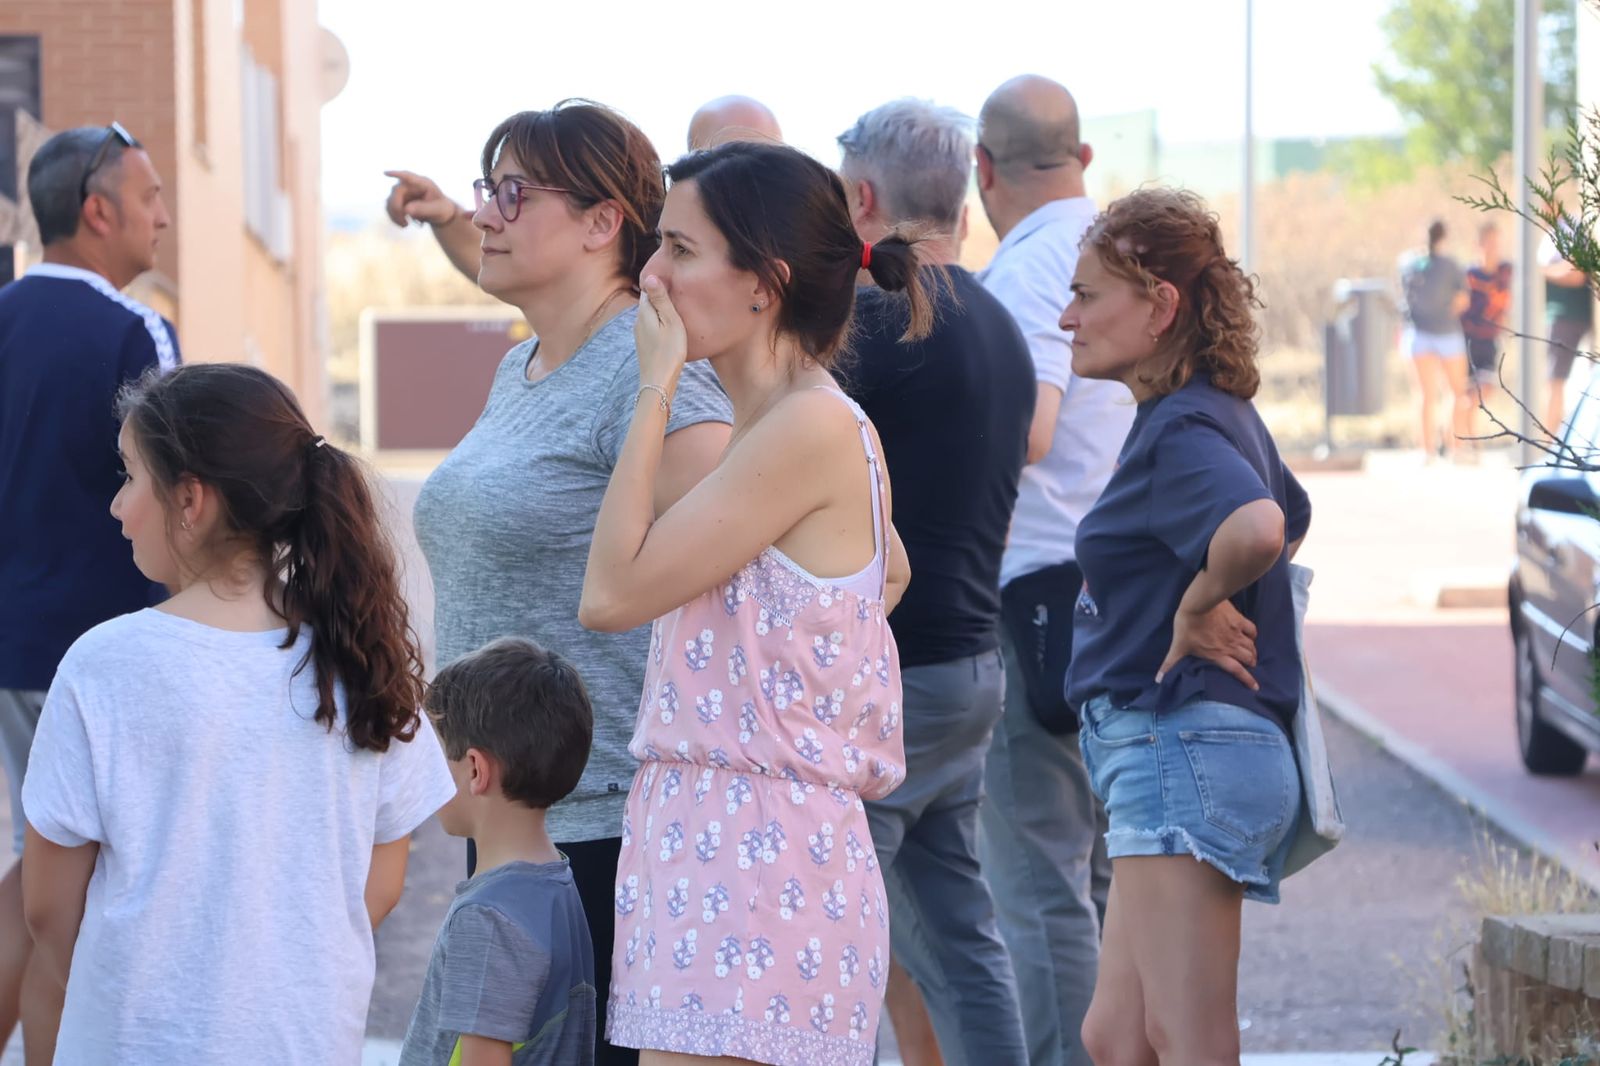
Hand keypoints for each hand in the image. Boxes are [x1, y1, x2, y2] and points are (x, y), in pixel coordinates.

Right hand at [382, 170, 459, 227]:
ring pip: (390, 201)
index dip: (396, 174)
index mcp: (423, 183)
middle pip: (396, 193)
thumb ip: (424, 209)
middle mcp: (410, 185)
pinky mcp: (399, 201)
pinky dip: (395, 218)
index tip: (385, 173)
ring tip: (405, 225)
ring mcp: (403, 192)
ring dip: (395, 215)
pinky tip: (404, 224)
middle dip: (397, 209)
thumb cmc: (441, 208)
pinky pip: (390, 208)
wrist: (439, 213)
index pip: (408, 176)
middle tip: (405, 224)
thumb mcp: (437, 210)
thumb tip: (406, 209)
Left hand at [635, 275, 687, 396]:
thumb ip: (661, 300)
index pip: (648, 289)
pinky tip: (670, 330)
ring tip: (676, 311)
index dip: (659, 283)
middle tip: (678, 294)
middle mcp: (638, 321)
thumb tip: (650, 276)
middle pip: (648, 302)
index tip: (673, 281)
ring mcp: (639, 334)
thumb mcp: (670, 322)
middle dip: (660, 297)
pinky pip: (652, 327)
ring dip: (660, 312)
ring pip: (650, 315)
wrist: (658, 382)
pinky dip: (660, 324)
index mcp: (644, 312)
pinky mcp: (644, 345)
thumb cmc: (669, 352)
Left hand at [1157, 599, 1258, 690]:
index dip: (1247, 680)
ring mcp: (1236, 633)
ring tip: (1251, 654)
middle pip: (1248, 658)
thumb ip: (1170, 664)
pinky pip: (1251, 630)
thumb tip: (1158, 679)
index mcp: (1218, 655)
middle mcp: (1231, 646)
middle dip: (1251, 664)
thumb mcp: (1178, 647)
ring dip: (1252, 652)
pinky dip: (1253, 635)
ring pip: (1251, 646)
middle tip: (1250, 666)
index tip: (1255, 687)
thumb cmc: (1188, 626)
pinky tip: (1251, 636)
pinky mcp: (1239, 620)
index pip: (1236, 671)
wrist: (1198, 604)